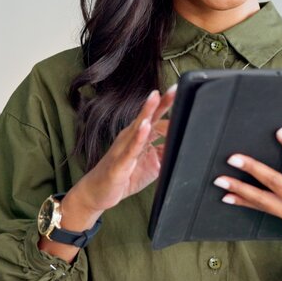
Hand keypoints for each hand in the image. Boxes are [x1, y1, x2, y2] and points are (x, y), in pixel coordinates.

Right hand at [71, 86, 175, 214]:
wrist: (97, 192)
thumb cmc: (124, 176)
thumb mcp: (152, 165)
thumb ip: (165, 153)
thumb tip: (181, 145)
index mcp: (139, 136)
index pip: (157, 119)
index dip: (170, 112)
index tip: (184, 99)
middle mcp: (131, 137)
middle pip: (147, 116)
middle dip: (160, 102)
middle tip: (175, 88)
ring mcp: (124, 148)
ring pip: (137, 127)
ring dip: (147, 112)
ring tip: (156, 97)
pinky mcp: (120, 162)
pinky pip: (130, 149)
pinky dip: (138, 137)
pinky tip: (144, 127)